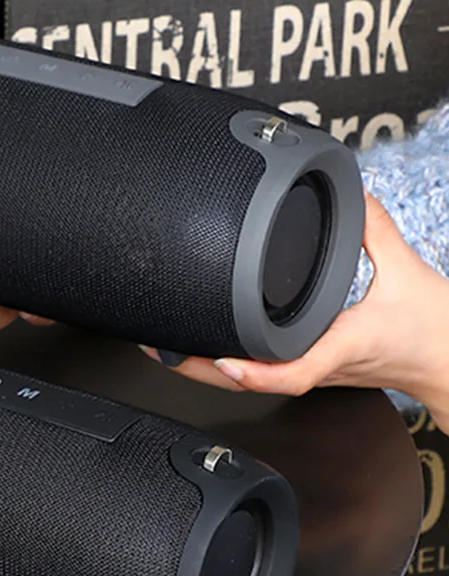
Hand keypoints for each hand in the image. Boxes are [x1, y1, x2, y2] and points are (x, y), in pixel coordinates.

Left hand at [139, 191, 448, 432]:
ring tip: (161, 347)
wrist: (447, 362)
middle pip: (246, 383)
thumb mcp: (407, 269)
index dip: (253, 372)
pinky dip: (222, 363)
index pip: (293, 372)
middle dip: (196, 368)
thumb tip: (353, 192)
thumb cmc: (431, 329)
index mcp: (339, 347)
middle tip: (155, 346)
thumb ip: (374, 228)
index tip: (220, 360)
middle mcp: (318, 365)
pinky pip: (257, 370)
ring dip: (200, 368)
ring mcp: (309, 371)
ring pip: (245, 382)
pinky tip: (198, 348)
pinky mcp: (308, 367)